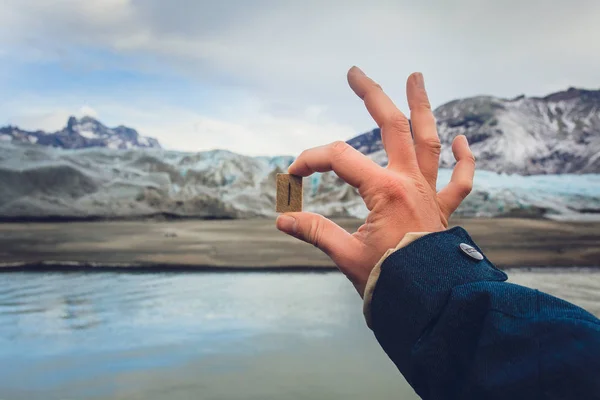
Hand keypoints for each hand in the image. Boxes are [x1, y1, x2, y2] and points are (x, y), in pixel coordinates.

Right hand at [276, 67, 474, 295]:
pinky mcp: (443, 209)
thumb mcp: (346, 255)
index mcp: (386, 191)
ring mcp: (430, 193)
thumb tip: (282, 218)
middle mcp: (411, 183)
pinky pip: (459, 180)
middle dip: (372, 97)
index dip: (311, 161)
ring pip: (429, 140)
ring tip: (416, 77)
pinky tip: (461, 139)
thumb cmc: (390, 281)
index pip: (340, 158)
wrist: (431, 305)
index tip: (293, 176)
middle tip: (356, 73)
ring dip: (422, 108)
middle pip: (392, 127)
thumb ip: (315, 231)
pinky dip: (463, 160)